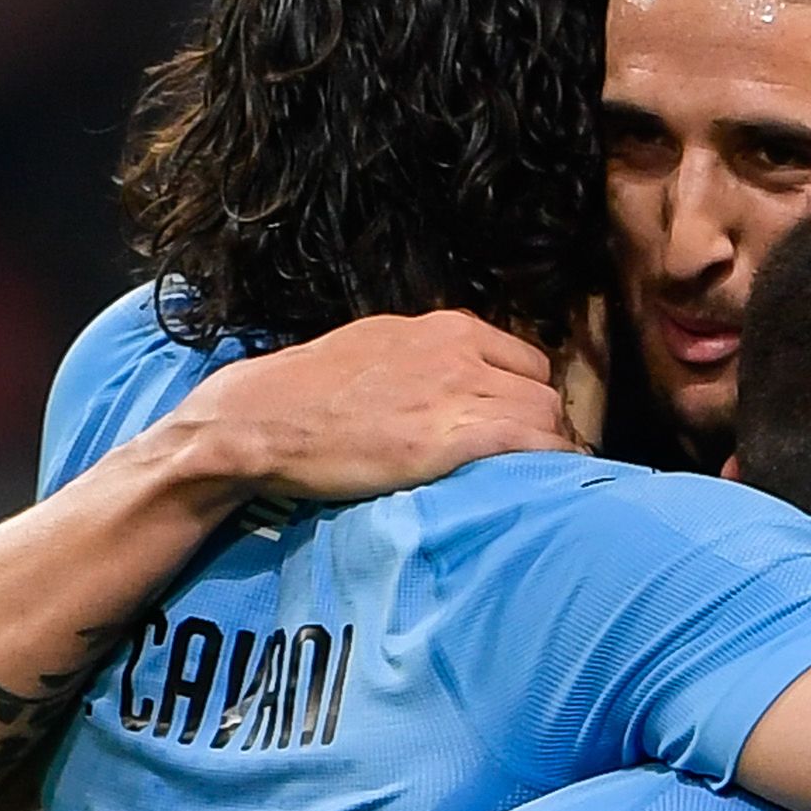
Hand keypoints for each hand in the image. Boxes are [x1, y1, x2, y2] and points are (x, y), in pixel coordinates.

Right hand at [169, 311, 578, 508]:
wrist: (261, 419)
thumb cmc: (307, 392)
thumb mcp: (374, 349)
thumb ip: (421, 358)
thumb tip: (450, 380)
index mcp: (443, 327)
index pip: (524, 359)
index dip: (527, 396)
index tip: (521, 425)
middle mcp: (458, 350)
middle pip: (542, 388)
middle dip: (544, 424)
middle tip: (532, 460)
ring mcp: (458, 390)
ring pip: (546, 415)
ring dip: (548, 447)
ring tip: (534, 478)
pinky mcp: (453, 436)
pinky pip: (533, 443)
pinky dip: (548, 462)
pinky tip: (543, 484)